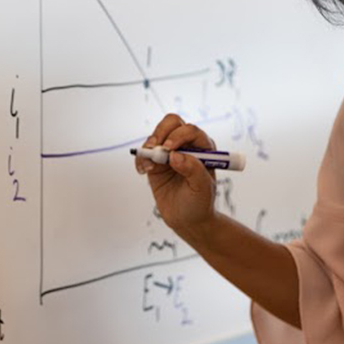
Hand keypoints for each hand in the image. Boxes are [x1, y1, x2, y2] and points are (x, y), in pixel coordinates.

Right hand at [134, 114, 216, 234]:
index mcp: (203, 147)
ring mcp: (170, 152)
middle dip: (161, 132)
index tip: (169, 149)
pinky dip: (141, 158)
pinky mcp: (156, 162)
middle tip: (154, 148)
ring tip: (149, 165)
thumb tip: (175, 155)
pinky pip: (144, 152)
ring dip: (149, 146)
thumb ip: (193, 170)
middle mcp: (186, 145)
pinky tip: (144, 171)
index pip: (190, 130)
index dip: (179, 135)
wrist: (188, 220)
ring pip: (156, 135)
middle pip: (172, 123)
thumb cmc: (200, 202)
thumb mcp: (202, 189)